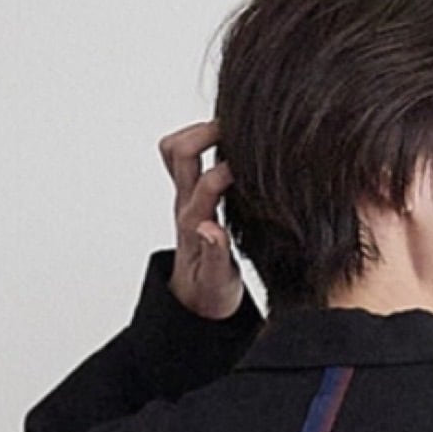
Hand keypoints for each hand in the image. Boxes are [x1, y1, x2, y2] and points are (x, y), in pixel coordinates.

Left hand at [159, 121, 242, 320]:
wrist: (195, 302)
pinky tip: (230, 143)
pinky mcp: (189, 195)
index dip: (230, 169)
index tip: (256, 166)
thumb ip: (215, 256)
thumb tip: (209, 229)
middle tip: (239, 129)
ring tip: (232, 131)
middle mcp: (185, 204)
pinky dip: (203, 140)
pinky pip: (185, 157)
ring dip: (200, 132)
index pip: (207, 184)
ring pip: (176, 149)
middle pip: (180, 152)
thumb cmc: (209, 292)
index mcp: (195, 224)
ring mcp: (185, 197)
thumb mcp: (217, 282)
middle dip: (207, 132)